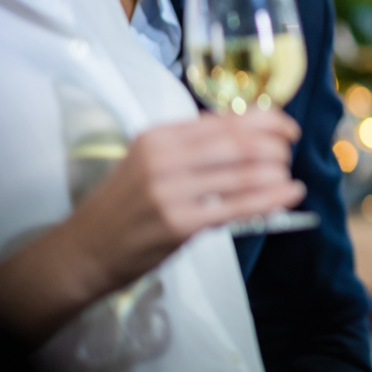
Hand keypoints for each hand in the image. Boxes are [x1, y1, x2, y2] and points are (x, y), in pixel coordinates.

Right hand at [66, 109, 303, 291]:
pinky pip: (236, 207)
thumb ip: (192, 148)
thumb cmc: (123, 207)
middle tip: (288, 154)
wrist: (82, 251)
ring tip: (289, 177)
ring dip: (275, 173)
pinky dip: (269, 199)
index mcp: (158, 137)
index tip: (288, 127)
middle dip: (274, 147)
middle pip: (237, 143)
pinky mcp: (178, 224)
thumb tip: (249, 135)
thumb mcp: (148, 162)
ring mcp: (170, 191)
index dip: (265, 120)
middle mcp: (163, 158)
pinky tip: (288, 195)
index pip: (223, 120)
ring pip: (241, 173)